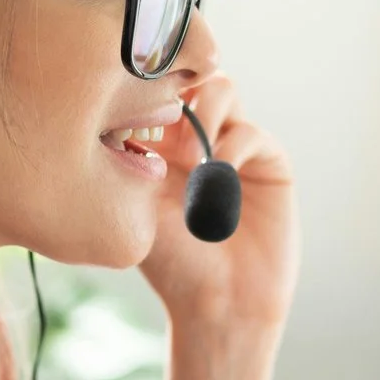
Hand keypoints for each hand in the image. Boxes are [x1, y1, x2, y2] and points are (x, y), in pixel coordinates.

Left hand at [137, 70, 295, 379]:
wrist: (219, 305)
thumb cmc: (172, 264)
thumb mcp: (136, 207)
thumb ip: (131, 156)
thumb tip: (108, 109)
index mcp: (161, 140)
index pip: (152, 86)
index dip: (140, 87)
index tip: (127, 118)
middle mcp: (198, 135)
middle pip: (189, 74)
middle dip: (174, 92)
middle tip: (160, 134)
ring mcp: (235, 145)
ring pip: (223, 89)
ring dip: (204, 113)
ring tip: (192, 158)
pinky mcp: (270, 163)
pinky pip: (252, 132)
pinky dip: (233, 147)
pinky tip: (218, 178)